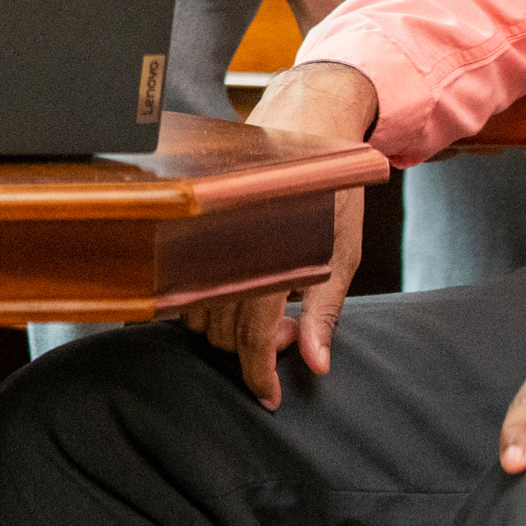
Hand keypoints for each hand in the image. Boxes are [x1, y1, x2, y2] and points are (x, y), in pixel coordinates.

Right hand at [180, 61, 375, 405]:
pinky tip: (235, 296)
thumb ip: (323, 312)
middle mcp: (227, 251)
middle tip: (288, 331)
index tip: (268, 398)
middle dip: (252, 348)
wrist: (304, 127)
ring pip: (198, 315)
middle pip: (221, 334)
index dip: (259, 375)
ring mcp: (205, 240)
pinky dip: (206, 304)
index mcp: (267, 258)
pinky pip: (185, 288)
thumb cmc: (329, 190)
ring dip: (229, 328)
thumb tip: (315, 364)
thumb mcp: (340, 253)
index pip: (250, 338)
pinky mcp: (194, 232)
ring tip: (268, 307)